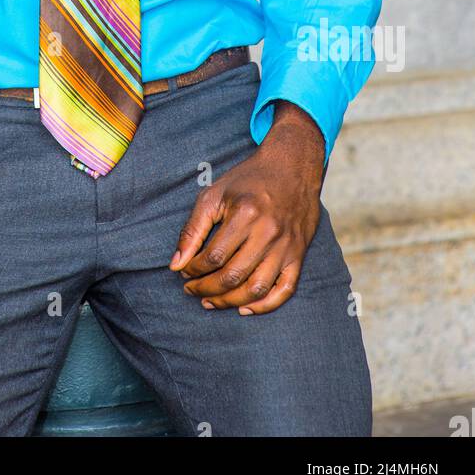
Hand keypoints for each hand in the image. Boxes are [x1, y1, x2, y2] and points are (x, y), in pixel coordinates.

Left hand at [169, 102, 325, 314]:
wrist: (291, 166)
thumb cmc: (248, 179)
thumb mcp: (214, 194)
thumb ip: (193, 229)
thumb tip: (176, 263)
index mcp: (245, 214)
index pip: (214, 257)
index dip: (194, 269)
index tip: (184, 271)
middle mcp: (268, 232)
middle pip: (233, 276)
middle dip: (206, 289)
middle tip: (192, 290)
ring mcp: (286, 246)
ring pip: (256, 289)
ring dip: (229, 302)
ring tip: (211, 302)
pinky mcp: (299, 255)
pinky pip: (285, 290)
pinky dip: (264, 305)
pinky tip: (244, 308)